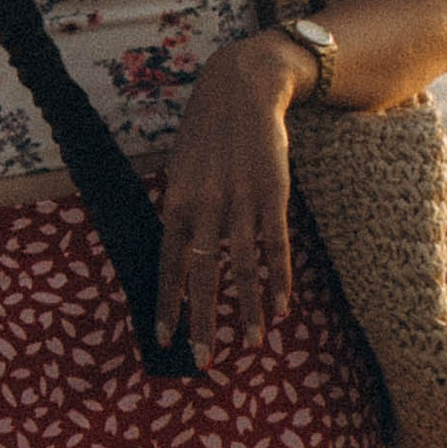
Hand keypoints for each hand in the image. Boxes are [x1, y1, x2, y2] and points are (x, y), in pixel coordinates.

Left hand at [155, 35, 304, 369]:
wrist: (243, 87)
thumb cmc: (207, 127)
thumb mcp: (181, 165)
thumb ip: (178, 205)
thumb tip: (173, 245)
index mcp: (177, 201)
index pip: (168, 265)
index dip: (168, 303)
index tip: (165, 340)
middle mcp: (206, 206)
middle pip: (204, 275)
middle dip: (203, 321)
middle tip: (203, 360)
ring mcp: (241, 202)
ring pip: (243, 268)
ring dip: (248, 309)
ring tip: (252, 342)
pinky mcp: (273, 194)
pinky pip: (275, 246)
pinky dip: (279, 279)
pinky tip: (282, 305)